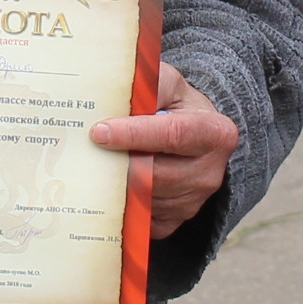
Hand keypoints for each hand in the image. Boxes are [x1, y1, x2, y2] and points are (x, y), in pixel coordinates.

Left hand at [90, 61, 237, 238]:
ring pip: (143, 198)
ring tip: (97, 164)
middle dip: (118, 163)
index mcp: (215, 133)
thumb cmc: (175, 105)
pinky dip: (122, 203)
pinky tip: (111, 184)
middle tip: (87, 150)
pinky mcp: (175, 221)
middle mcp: (210, 172)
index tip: (99, 132)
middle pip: (154, 174)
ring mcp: (193, 201)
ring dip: (117, 184)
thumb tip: (115, 91)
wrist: (191, 136)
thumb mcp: (167, 82)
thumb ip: (148, 82)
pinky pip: (140, 218)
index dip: (134, 134)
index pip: (172, 135)